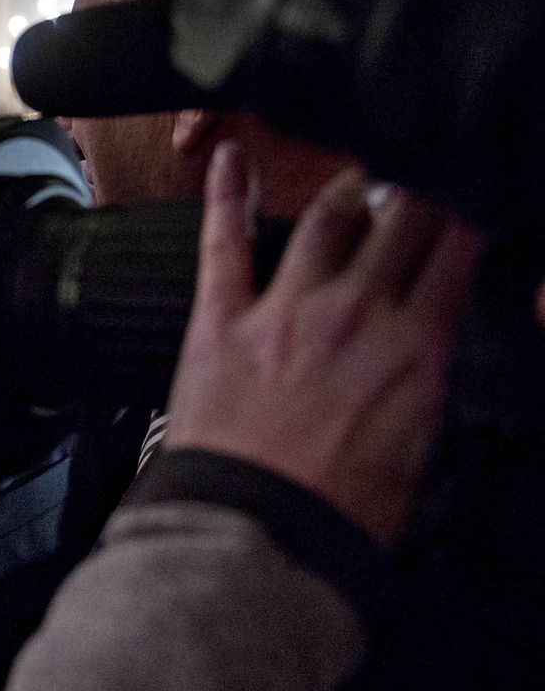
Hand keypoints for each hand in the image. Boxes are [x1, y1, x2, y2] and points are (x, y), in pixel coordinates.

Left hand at [163, 143, 482, 544]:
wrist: (256, 535)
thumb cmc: (341, 511)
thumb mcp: (418, 449)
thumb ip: (424, 385)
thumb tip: (424, 355)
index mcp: (419, 344)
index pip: (458, 248)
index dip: (467, 211)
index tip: (469, 195)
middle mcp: (358, 310)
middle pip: (402, 218)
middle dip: (416, 189)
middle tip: (418, 175)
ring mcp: (285, 308)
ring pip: (327, 218)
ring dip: (347, 189)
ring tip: (358, 177)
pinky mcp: (220, 319)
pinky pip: (224, 241)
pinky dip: (225, 193)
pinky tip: (228, 155)